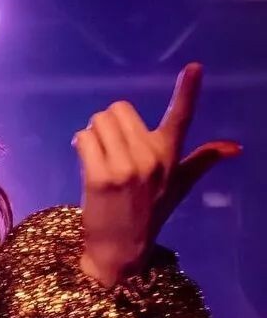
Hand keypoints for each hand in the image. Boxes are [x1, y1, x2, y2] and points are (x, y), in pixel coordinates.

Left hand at [71, 62, 241, 286]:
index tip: (195, 67)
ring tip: (100, 158)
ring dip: (93, 134)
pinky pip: (84, 139)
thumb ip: (203, 160)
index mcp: (169, 155)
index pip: (182, 117)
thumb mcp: (179, 185)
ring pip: (98, 121)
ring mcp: (126, 168)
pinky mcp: (100, 177)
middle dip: (109, 124)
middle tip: (112, 149)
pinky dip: (80, 145)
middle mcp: (151, 158)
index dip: (188, 90)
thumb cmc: (149, 212)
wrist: (120, 250)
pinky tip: (86, 162)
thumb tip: (235, 147)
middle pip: (118, 110)